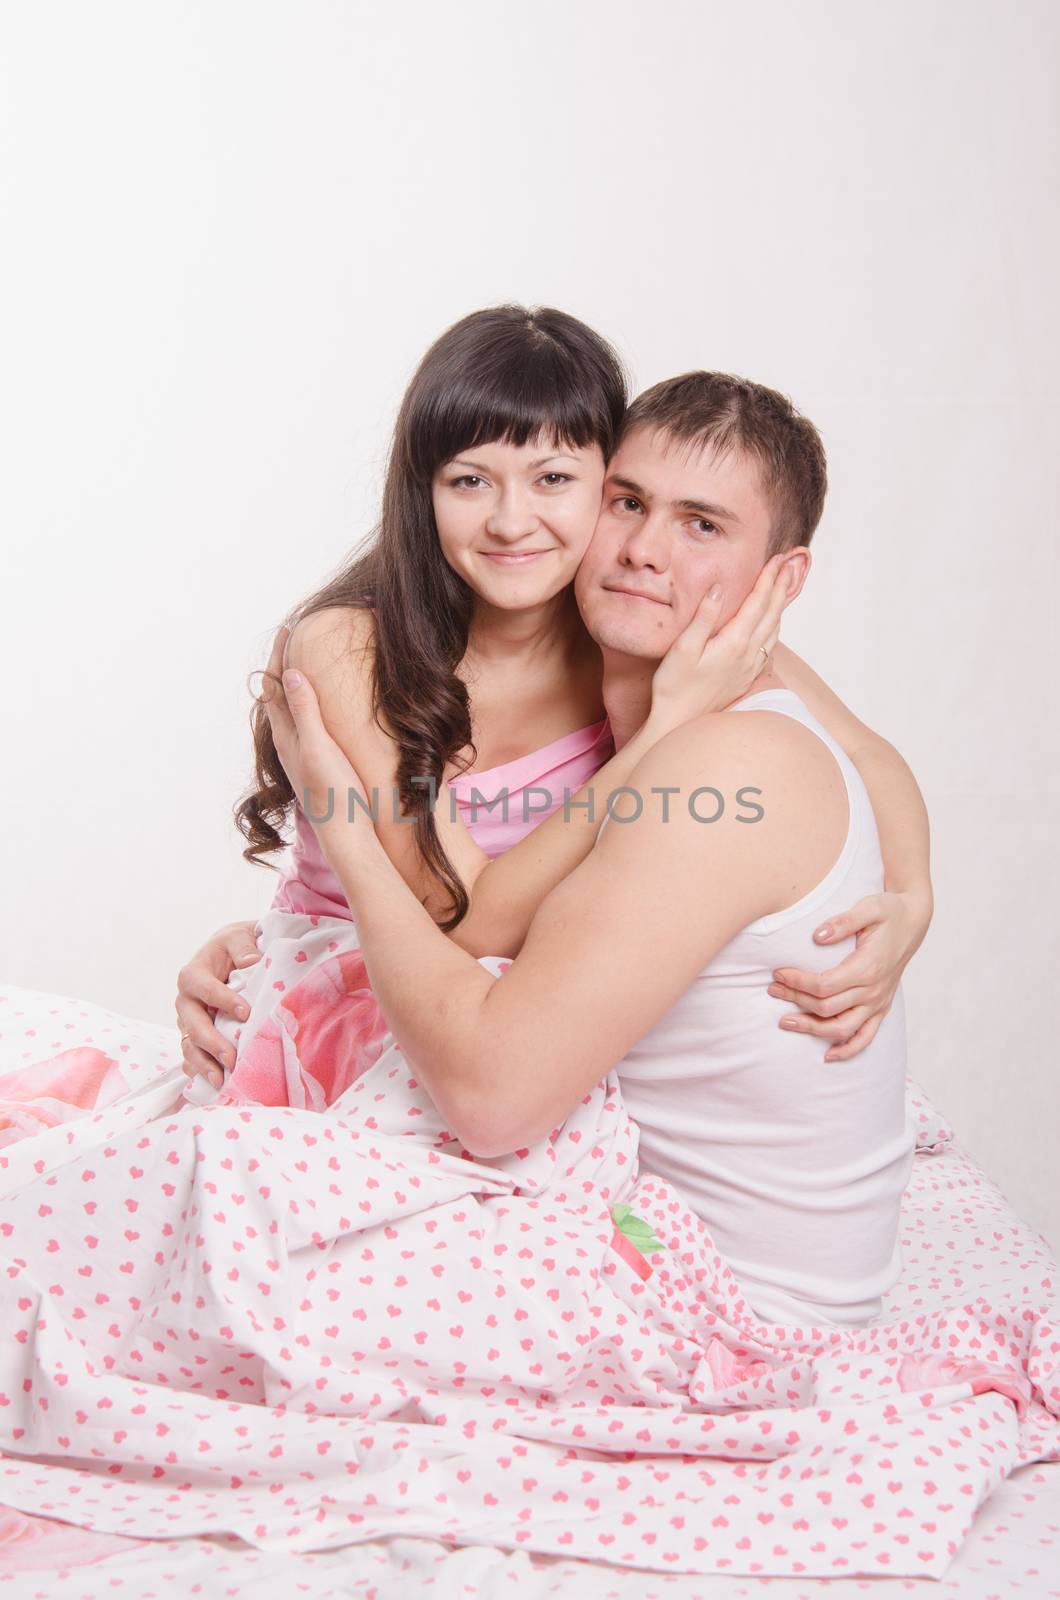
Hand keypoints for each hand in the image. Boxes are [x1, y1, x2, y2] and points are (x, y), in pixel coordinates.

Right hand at [176, 920, 260, 1087]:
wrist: (231, 954)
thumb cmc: (236, 946)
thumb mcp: (239, 937)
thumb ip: (243, 947)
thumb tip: (252, 962)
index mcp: (194, 973)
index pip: (204, 988)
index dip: (223, 1000)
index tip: (246, 1012)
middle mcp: (186, 1000)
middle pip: (192, 1023)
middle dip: (211, 1042)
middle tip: (231, 1058)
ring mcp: (188, 1021)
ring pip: (189, 1044)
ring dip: (203, 1063)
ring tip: (221, 1080)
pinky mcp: (194, 1036)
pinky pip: (190, 1056)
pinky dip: (199, 1070)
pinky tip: (213, 1084)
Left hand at [262, 625, 374, 866]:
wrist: (347, 836)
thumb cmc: (334, 794)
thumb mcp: (319, 747)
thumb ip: (305, 712)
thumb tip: (292, 673)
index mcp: (287, 736)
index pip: (276, 686)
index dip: (281, 657)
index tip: (291, 629)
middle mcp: (289, 744)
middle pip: (279, 696)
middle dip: (286, 667)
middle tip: (298, 640)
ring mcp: (302, 755)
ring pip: (292, 712)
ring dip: (297, 687)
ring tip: (309, 667)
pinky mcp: (318, 765)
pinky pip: (307, 725)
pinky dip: (311, 706)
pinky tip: (326, 711)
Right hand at [647, 553, 790, 736]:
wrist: (677, 723)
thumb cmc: (674, 686)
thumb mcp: (683, 648)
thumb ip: (703, 616)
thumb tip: (719, 587)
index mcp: (734, 642)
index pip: (758, 602)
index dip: (769, 578)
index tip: (778, 558)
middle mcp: (748, 654)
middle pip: (773, 613)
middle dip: (782, 586)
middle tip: (791, 563)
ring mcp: (749, 667)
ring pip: (774, 630)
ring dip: (781, 605)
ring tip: (786, 586)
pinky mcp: (746, 678)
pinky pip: (769, 646)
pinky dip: (775, 627)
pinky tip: (772, 624)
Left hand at [767, 890, 930, 1060]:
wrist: (913, 921)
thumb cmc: (889, 911)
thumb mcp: (869, 907)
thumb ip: (843, 921)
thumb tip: (816, 937)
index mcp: (868, 967)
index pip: (825, 985)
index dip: (798, 982)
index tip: (778, 973)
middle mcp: (874, 990)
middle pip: (827, 1007)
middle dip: (795, 1000)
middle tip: (772, 989)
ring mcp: (878, 1002)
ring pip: (842, 1028)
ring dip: (812, 1029)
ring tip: (785, 1022)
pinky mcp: (881, 1008)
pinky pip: (866, 1037)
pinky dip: (848, 1049)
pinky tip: (827, 1055)